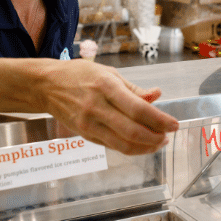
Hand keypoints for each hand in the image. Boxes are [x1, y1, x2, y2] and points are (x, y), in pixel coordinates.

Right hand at [42, 59, 178, 154]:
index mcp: (106, 86)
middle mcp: (96, 106)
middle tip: (167, 135)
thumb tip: (157, 95)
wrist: (46, 85)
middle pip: (132, 130)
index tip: (173, 124)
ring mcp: (89, 123)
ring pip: (123, 144)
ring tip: (158, 142)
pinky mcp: (84, 134)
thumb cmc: (79, 74)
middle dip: (155, 137)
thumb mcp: (108, 73)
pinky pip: (112, 146)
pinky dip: (130, 148)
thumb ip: (133, 88)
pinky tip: (141, 144)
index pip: (138, 109)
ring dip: (145, 147)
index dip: (160, 120)